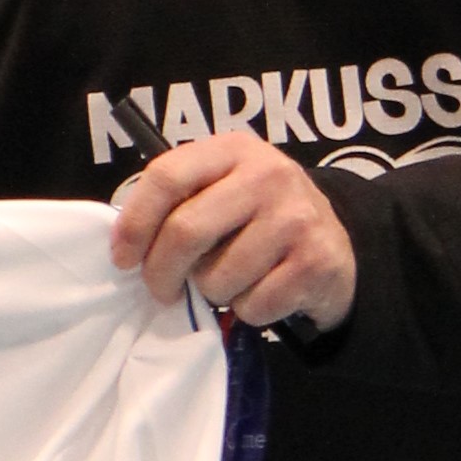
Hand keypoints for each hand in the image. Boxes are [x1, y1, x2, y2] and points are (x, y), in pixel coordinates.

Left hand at [110, 128, 356, 331]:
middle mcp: (268, 176)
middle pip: (185, 231)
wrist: (336, 242)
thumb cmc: (260, 217)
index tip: (123, 258)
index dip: (135, 223)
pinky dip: (248, 310)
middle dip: (161, 273)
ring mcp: (295, 218)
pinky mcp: (314, 262)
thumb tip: (127, 244)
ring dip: (212, 293)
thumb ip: (179, 202)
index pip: (166, 177)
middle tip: (162, 290)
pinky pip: (252, 305)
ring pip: (217, 278)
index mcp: (234, 150)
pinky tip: (262, 290)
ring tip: (230, 279)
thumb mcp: (223, 188)